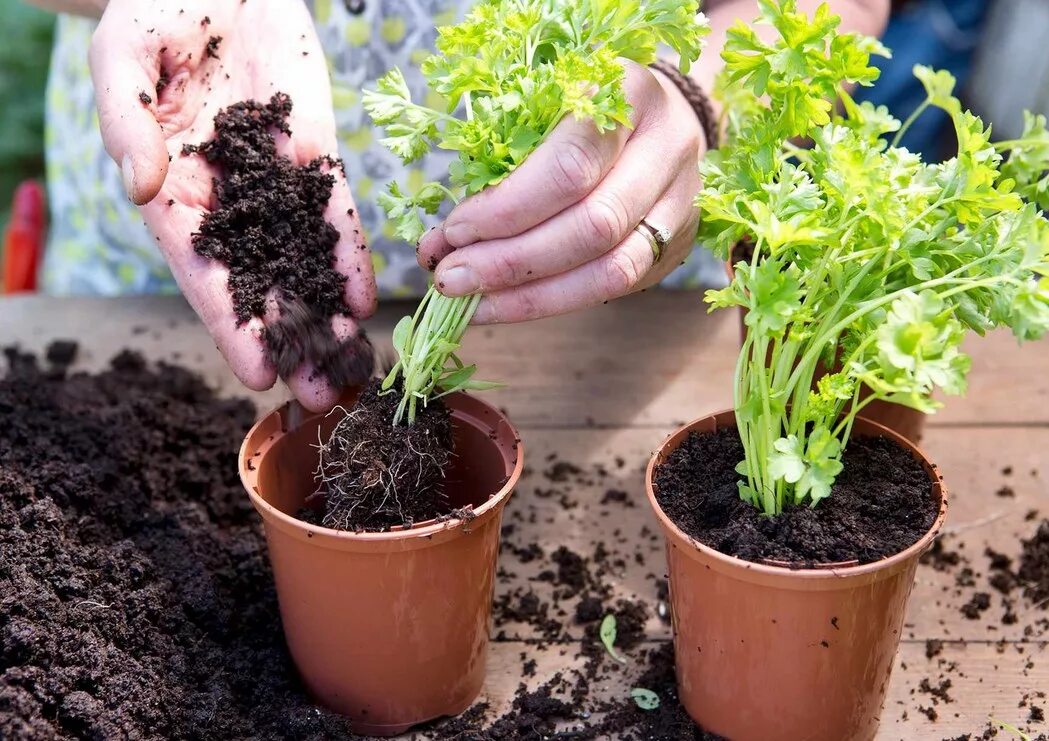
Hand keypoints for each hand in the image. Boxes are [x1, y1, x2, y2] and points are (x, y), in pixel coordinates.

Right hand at [90, 0, 376, 409]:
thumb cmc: (155, 11)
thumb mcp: (124, 57)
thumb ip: (128, 123)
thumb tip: (142, 187)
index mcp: (173, 193)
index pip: (204, 274)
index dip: (230, 325)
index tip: (258, 372)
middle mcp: (227, 203)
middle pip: (261, 284)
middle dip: (291, 339)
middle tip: (321, 396)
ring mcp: (274, 184)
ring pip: (303, 261)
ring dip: (327, 314)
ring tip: (354, 364)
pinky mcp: (314, 158)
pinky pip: (334, 214)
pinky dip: (348, 256)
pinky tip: (366, 298)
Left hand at [417, 60, 704, 323]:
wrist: (660, 111)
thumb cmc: (580, 105)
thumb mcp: (542, 104)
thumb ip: (502, 160)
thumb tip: (444, 241)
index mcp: (628, 92)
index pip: (569, 166)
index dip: (507, 209)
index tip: (453, 232)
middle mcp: (667, 146)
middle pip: (595, 224)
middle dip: (512, 262)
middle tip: (451, 279)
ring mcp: (681, 199)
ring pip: (613, 269)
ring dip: (532, 296)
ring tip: (472, 303)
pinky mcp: (678, 242)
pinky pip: (616, 287)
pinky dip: (555, 300)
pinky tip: (506, 304)